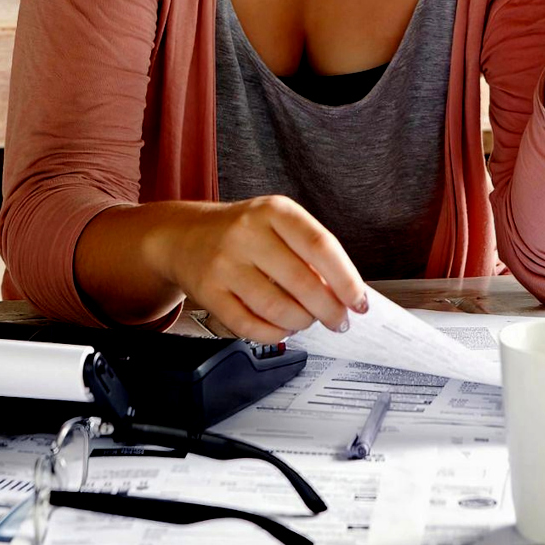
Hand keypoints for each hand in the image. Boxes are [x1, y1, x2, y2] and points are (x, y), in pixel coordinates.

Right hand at [151, 196, 370, 341]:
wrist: (184, 235)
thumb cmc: (243, 232)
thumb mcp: (277, 224)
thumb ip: (310, 251)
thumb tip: (345, 294)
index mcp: (274, 211)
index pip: (321, 246)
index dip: (346, 279)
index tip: (360, 302)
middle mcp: (247, 233)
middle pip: (302, 282)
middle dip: (329, 310)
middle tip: (339, 320)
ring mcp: (224, 263)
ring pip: (278, 308)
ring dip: (302, 322)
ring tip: (307, 320)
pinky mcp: (208, 292)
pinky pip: (250, 326)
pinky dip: (275, 334)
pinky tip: (282, 328)